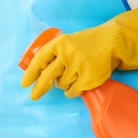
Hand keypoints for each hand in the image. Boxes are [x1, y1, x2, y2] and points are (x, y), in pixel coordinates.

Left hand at [21, 1, 137, 98]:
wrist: (113, 41)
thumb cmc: (86, 44)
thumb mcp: (67, 42)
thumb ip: (53, 54)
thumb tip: (35, 72)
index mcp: (59, 43)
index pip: (39, 60)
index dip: (31, 73)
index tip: (24, 84)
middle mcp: (67, 54)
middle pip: (47, 76)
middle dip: (40, 88)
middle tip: (34, 96)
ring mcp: (78, 66)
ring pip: (61, 85)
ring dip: (64, 84)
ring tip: (74, 74)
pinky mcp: (88, 78)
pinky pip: (72, 91)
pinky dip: (73, 90)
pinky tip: (79, 82)